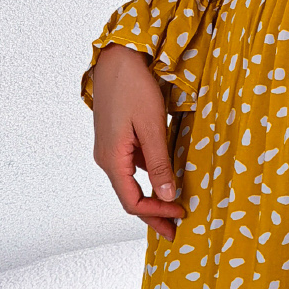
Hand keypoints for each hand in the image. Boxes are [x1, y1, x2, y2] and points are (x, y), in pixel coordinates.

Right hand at [91, 43, 184, 240]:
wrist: (116, 58)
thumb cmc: (133, 88)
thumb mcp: (152, 127)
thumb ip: (160, 163)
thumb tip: (168, 196)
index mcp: (112, 159)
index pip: (132, 202)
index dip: (157, 213)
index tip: (182, 213)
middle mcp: (106, 159)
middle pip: (129, 198)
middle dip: (153, 215)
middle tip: (175, 231)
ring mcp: (109, 150)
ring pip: (130, 184)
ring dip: (151, 198)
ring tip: (173, 208)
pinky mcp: (115, 140)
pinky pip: (131, 168)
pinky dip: (148, 179)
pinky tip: (164, 180)